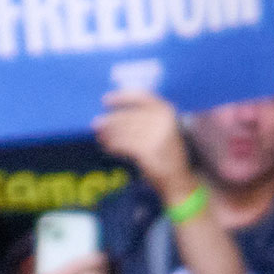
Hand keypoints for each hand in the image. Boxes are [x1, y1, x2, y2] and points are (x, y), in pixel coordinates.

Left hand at [93, 89, 193, 203]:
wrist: (178, 176)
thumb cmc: (166, 152)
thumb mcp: (161, 129)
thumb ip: (144, 118)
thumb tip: (113, 116)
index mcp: (166, 110)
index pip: (141, 96)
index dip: (122, 97)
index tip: (105, 100)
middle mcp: (163, 119)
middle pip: (129, 115)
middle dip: (111, 120)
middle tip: (95, 124)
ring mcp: (157, 134)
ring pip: (125, 130)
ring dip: (110, 134)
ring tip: (100, 137)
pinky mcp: (148, 149)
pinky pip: (124, 144)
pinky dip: (113, 145)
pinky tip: (107, 147)